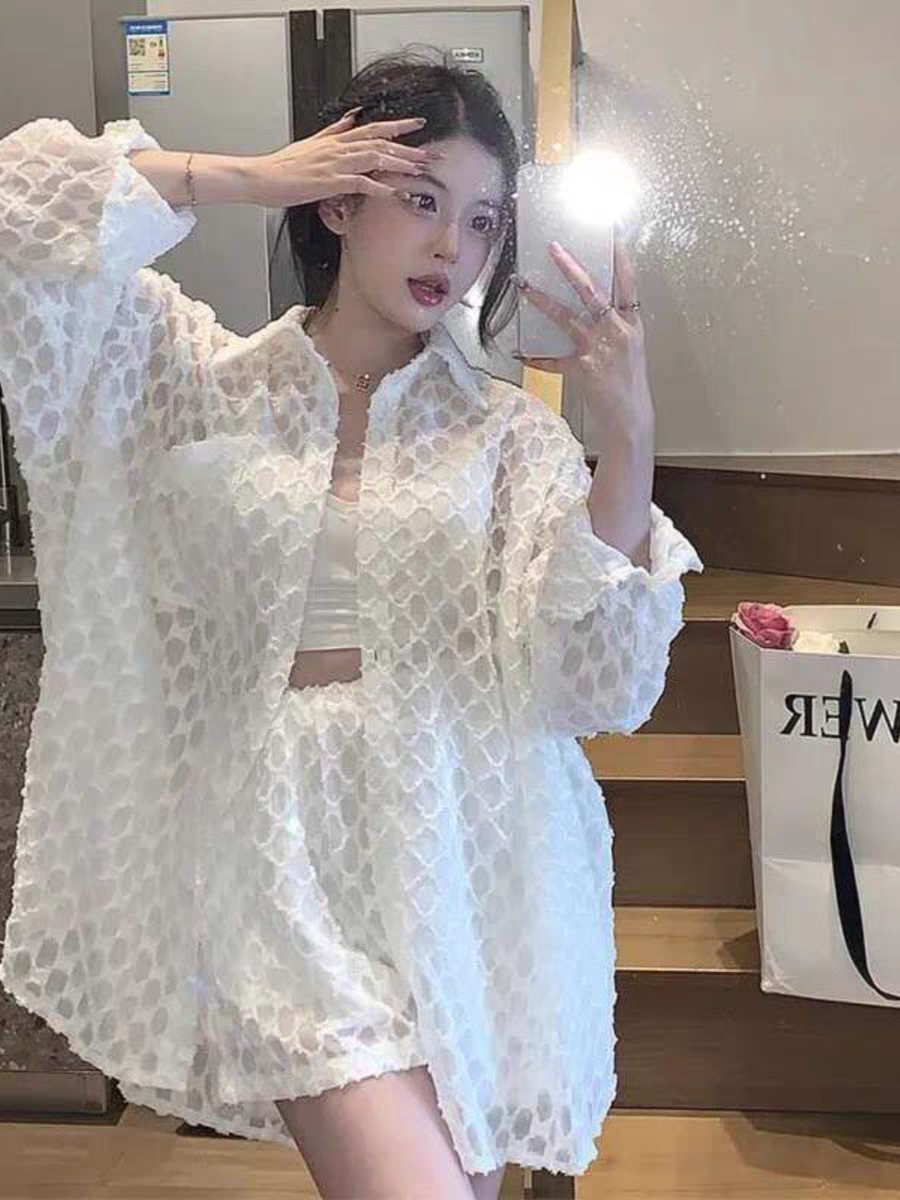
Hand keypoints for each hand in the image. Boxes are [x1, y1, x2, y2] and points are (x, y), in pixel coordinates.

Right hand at [248, 110, 442, 207]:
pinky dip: (380, 187)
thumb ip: (333, 130)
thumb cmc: (283, 166)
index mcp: (335, 139)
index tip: (419, 124)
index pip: (373, 128)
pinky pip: (360, 183)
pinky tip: (395, 192)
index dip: (397, 126)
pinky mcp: (328, 182)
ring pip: (375, 158)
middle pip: (380, 142)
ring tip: (420, 169)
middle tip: (432, 154)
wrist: (260, 176)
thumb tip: (350, 117)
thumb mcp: (310, 143)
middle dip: (409, 147)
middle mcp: (338, 148)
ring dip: (400, 163)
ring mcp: (334, 164)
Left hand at [515, 227, 654, 438]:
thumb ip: (616, 324)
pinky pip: (553, 359)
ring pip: (566, 316)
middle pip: (592, 291)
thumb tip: (596, 306)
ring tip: (525, 285)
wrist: (630, 415)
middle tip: (554, 248)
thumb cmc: (630, 381)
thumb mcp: (631, 346)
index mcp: (631, 323)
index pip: (627, 281)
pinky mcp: (581, 367)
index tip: (613, 231)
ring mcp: (598, 348)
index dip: (621, 255)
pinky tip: (521, 354)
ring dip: (542, 300)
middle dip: (571, 267)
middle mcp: (616, 331)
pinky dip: (537, 358)